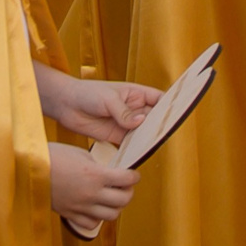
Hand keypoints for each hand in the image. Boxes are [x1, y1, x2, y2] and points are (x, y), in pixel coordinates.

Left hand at [37, 66, 162, 146]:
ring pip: (143, 132)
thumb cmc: (87, 93)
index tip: (179, 113)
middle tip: (166, 133)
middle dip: (160, 125)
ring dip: (148, 138)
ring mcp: (126, 123)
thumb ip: (124, 112)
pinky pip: (130, 143)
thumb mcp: (108, 100)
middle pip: (154, 118)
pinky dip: (135, 148)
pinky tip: (139, 153)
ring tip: (154, 145)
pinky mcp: (116, 136)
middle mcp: (134, 109)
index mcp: (136, 94)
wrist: (66, 104)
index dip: (170, 105)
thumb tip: (140, 122)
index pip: (159, 99)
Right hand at [48, 143, 139, 226]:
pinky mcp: (69, 214)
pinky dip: (97, 218)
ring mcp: (80, 207)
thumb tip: (108, 170)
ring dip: (115, 206)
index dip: (134, 176)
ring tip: (111, 198)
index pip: (127, 179)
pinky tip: (95, 208)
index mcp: (95, 175)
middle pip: (123, 200)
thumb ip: (97, 164)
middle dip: (128, 192)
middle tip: (125, 186)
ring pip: (111, 215)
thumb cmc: (51, 156)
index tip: (133, 174)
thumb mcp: (79, 153)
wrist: (26, 169)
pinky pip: (91, 224)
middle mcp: (91, 194)